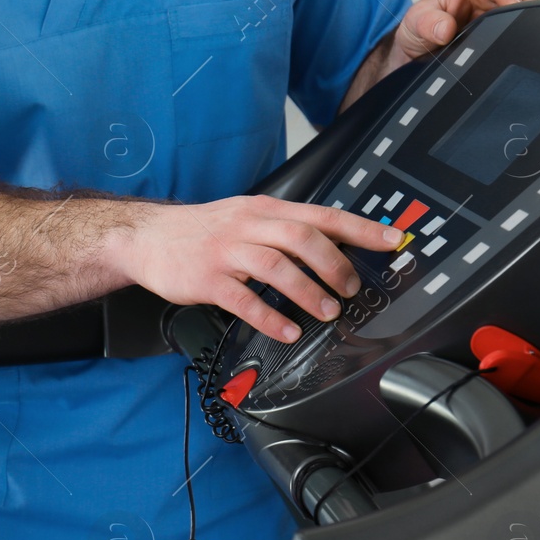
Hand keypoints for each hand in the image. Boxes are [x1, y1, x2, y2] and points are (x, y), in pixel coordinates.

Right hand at [115, 196, 407, 342]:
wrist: (146, 237)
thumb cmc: (200, 231)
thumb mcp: (244, 215)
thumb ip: (282, 228)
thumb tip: (331, 244)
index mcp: (264, 209)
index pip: (322, 214)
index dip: (361, 228)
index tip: (394, 241)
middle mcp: (248, 225)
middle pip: (302, 238)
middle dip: (335, 265)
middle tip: (351, 289)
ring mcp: (226, 252)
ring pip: (277, 266)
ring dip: (308, 291)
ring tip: (326, 312)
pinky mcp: (207, 279)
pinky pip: (243, 300)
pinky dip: (269, 317)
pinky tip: (286, 331)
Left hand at [390, 0, 538, 66]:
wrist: (417, 52)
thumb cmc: (420, 25)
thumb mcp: (416, 20)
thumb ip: (427, 22)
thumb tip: (444, 28)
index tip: (511, 4)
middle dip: (522, 12)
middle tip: (518, 28)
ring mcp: (498, 19)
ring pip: (523, 18)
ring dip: (521, 28)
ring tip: (514, 43)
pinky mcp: (500, 37)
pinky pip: (515, 38)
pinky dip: (515, 43)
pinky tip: (509, 53)